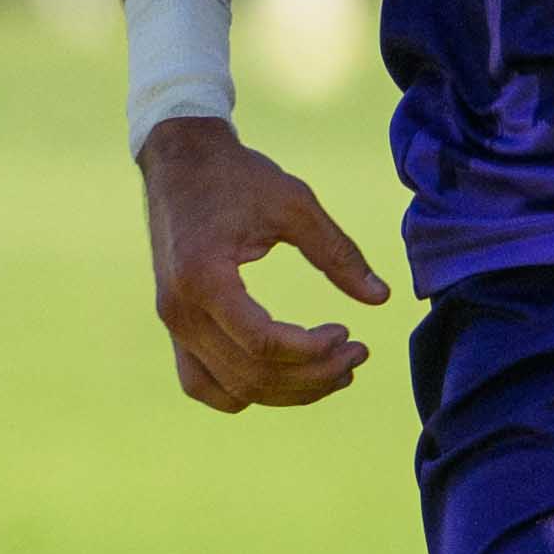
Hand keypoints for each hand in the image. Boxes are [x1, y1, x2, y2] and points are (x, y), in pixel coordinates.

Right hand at [141, 121, 386, 408]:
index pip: (263, 343)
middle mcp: (179, 311)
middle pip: (249, 375)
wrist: (180, 161)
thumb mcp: (296, 205)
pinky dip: (243, 391)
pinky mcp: (175, 325)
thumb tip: (381, 298)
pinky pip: (200, 381)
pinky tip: (287, 377)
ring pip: (227, 389)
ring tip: (336, 371)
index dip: (314, 351)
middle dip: (312, 376)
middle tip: (358, 354)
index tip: (350, 332)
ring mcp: (172, 323)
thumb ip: (339, 254)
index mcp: (205, 279)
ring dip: (286, 391)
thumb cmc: (239, 178)